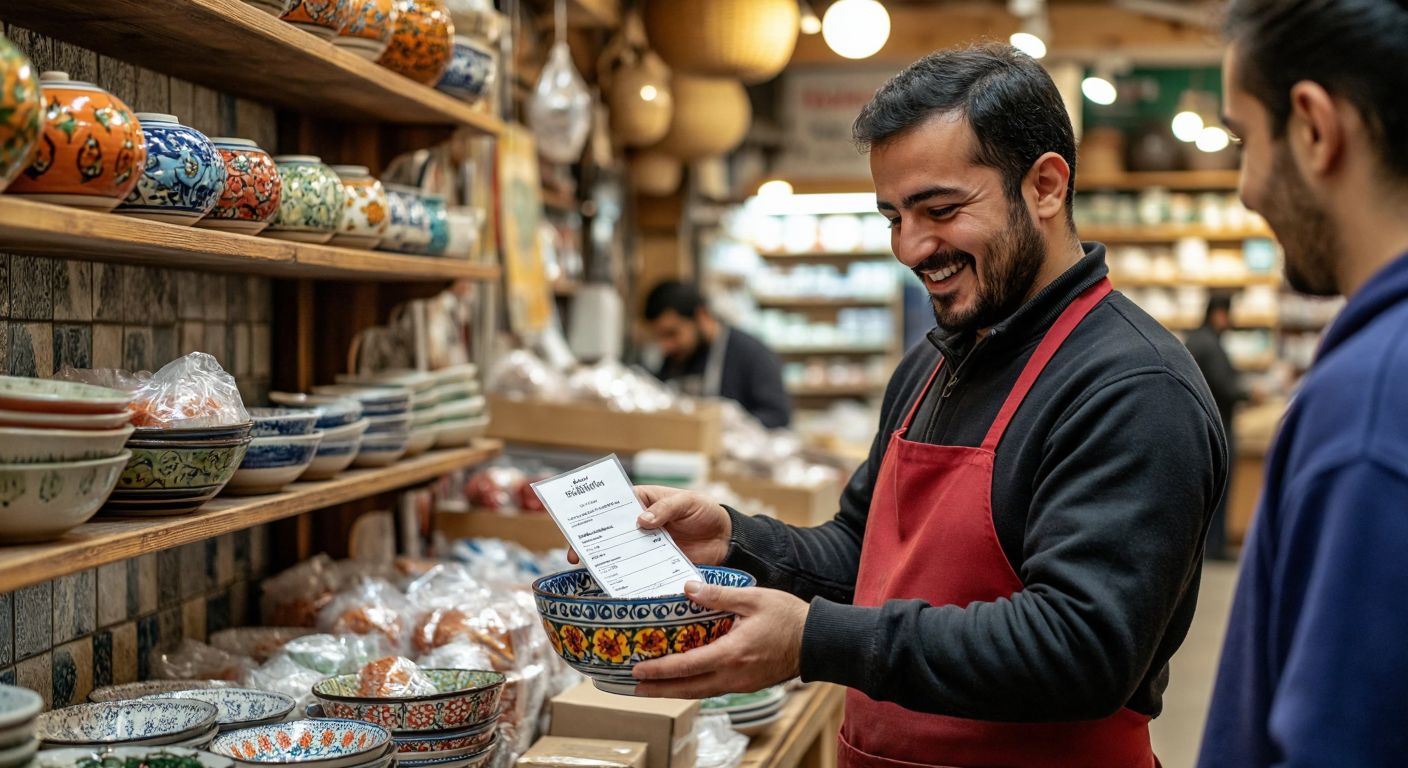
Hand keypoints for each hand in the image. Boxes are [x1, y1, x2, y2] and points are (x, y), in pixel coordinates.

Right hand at [567, 485, 731, 566]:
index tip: (578, 528)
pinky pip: (636, 570)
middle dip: (591, 543)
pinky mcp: (654, 564)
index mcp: (643, 501)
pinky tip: (614, 585)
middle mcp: (639, 524)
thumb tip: (641, 520)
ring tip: (590, 573)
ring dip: (604, 562)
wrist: (726, 540)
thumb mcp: (687, 502)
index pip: (612, 506)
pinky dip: (625, 577)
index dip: (593, 516)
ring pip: (619, 553)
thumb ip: (666, 508)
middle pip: (609, 532)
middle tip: (575, 556)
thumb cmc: (705, 512)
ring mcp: (645, 546)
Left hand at [632, 580, 808, 698]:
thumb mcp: (754, 598)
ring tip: (652, 687)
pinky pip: (713, 689)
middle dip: (659, 689)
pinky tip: (684, 680)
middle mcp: (733, 675)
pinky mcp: (747, 684)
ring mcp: (741, 684)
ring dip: (674, 691)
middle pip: (688, 689)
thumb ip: (719, 596)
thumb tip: (688, 588)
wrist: (819, 641)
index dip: (660, 669)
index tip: (638, 669)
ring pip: (700, 692)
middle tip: (633, 686)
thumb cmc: (789, 617)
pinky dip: (694, 687)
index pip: (687, 666)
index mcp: (732, 653)